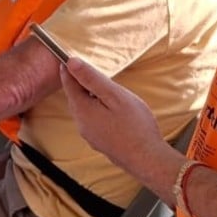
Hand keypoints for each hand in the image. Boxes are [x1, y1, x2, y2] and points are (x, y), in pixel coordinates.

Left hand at [59, 57, 169, 173]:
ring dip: (91, 97)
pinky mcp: (99, 142)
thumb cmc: (135, 126)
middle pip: (75, 97)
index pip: (68, 83)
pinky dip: (98, 110)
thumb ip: (92, 79)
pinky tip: (113, 110)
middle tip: (94, 72)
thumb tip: (71, 63)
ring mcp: (89, 135)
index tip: (69, 57)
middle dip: (82, 83)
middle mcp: (81, 124)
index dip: (69, 69)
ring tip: (107, 90)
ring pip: (84, 109)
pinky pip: (93, 120)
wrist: (147, 159)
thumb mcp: (114, 95)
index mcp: (82, 110)